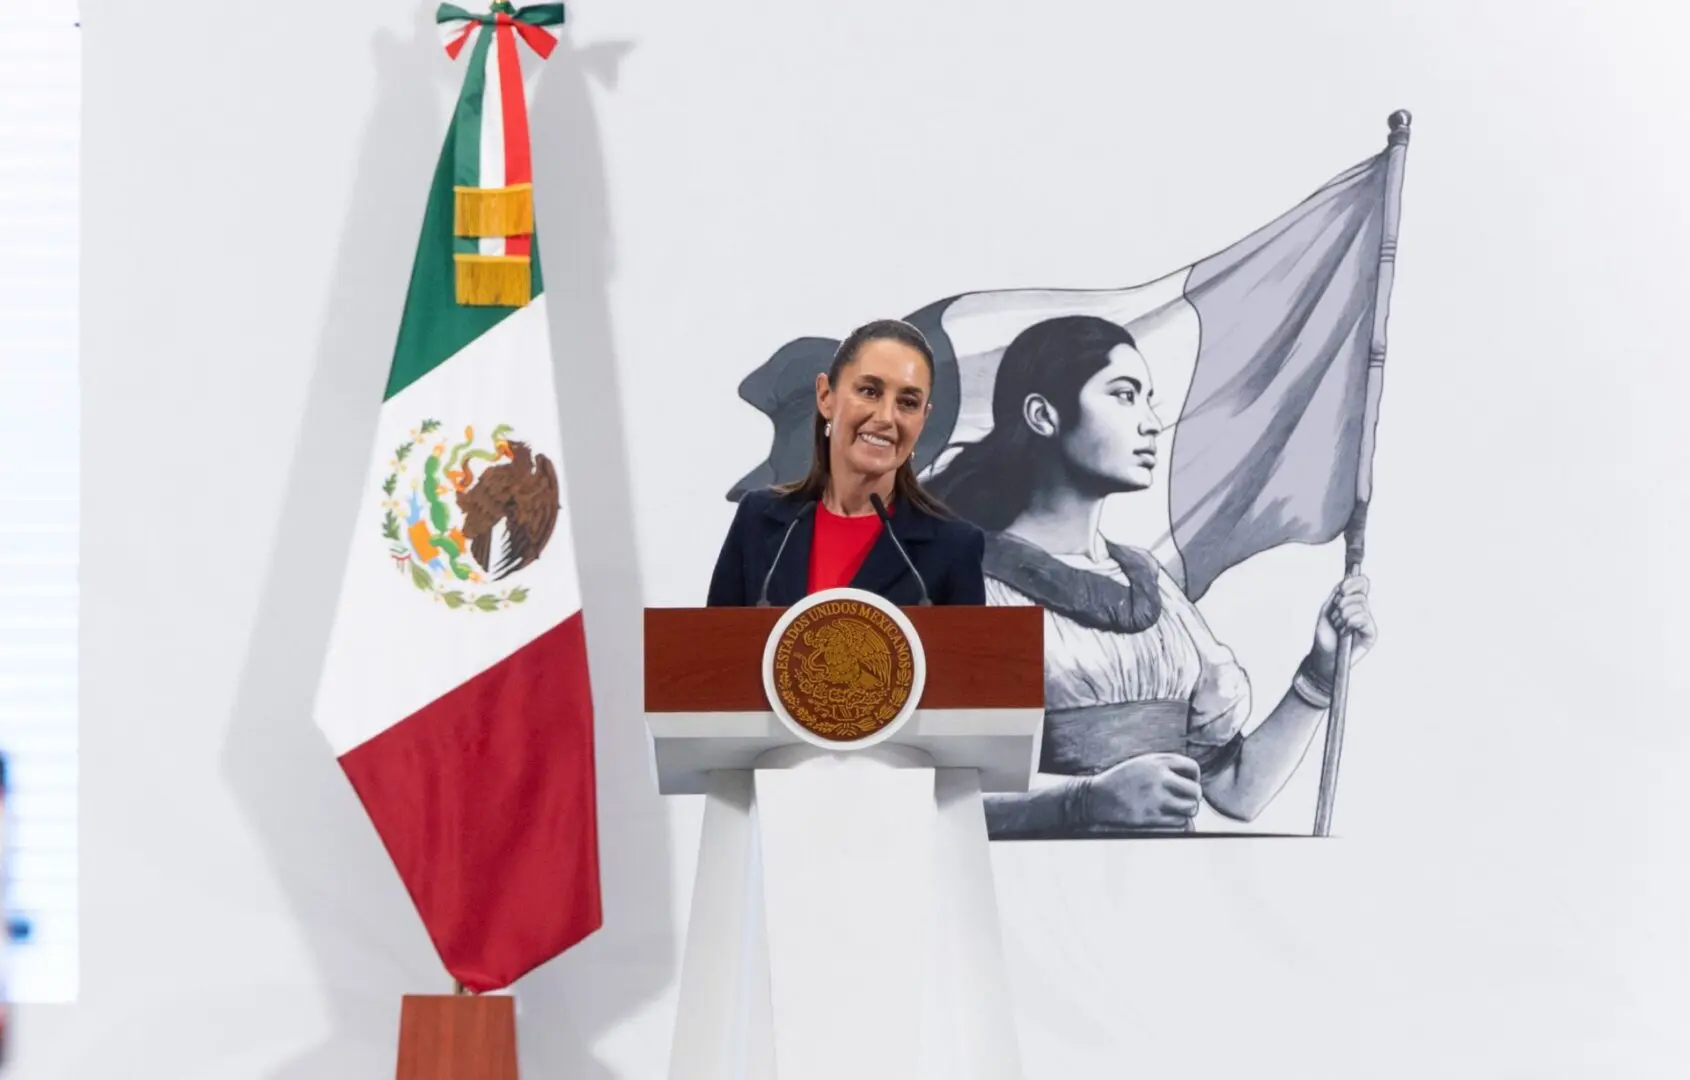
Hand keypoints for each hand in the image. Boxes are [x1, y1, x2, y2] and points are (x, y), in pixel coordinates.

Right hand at [1077, 753, 1202, 830]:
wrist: (1095, 797)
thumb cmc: (1121, 781)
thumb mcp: (1143, 764)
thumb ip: (1167, 767)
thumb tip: (1195, 784)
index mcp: (1158, 762)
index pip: (1192, 768)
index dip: (1194, 778)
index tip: (1186, 785)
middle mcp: (1159, 778)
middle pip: (1195, 791)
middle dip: (1192, 798)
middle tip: (1183, 802)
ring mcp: (1155, 798)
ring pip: (1190, 809)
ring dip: (1186, 812)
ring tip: (1175, 812)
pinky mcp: (1151, 817)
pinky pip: (1179, 824)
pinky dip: (1177, 824)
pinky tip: (1167, 820)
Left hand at [1306, 574, 1377, 682]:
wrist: (1323, 657)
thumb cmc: (1325, 636)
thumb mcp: (1327, 610)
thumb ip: (1337, 594)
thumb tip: (1348, 578)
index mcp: (1353, 603)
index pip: (1362, 583)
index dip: (1353, 583)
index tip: (1341, 590)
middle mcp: (1363, 610)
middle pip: (1359, 594)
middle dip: (1342, 605)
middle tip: (1335, 618)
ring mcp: (1368, 622)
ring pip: (1360, 605)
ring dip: (1342, 616)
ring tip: (1338, 627)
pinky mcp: (1371, 634)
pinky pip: (1363, 618)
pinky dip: (1349, 623)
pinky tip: (1345, 633)